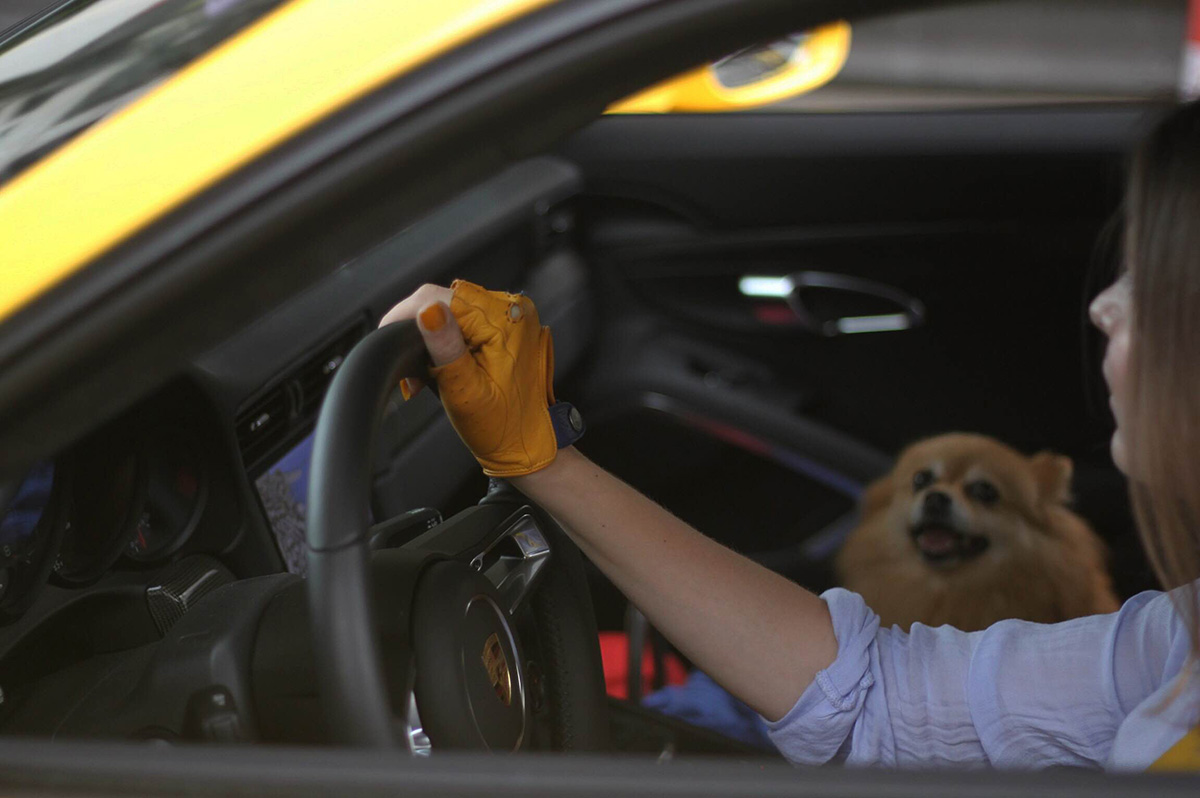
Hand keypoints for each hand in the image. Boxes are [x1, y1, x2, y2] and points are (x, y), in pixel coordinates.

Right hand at [379, 281, 559, 476]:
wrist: (528, 445)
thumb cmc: (504, 426)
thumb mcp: (466, 392)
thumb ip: (446, 348)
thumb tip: (426, 312)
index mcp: (506, 321)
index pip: (441, 297)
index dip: (407, 316)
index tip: (391, 340)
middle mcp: (512, 310)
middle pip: (444, 299)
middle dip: (418, 330)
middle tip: (415, 372)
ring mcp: (510, 316)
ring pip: (450, 308)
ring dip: (431, 336)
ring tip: (429, 373)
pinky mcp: (504, 326)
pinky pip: (463, 319)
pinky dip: (446, 339)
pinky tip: (444, 363)